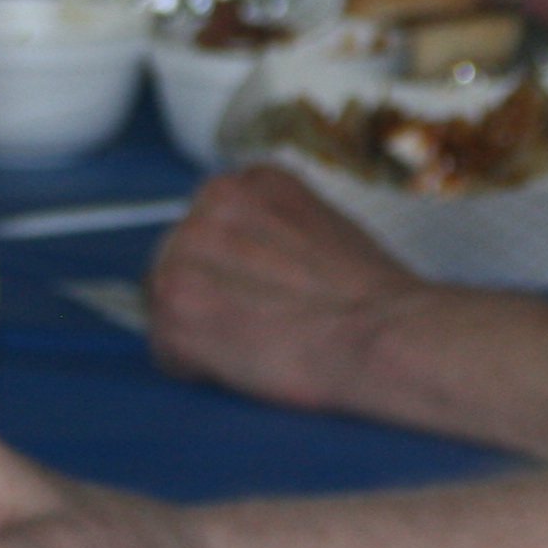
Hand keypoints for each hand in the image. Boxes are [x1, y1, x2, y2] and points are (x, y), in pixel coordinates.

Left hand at [147, 166, 431, 412]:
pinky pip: (166, 347)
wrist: (381, 335)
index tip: (259, 293)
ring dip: (199, 330)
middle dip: (209, 295)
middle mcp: (210, 203)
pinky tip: (243, 363)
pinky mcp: (176, 307)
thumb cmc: (369, 295)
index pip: (209, 228)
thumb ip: (271, 228)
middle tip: (258, 324)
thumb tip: (249, 257)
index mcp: (249, 182)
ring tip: (254, 343)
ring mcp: (187, 252)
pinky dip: (195, 366)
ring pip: (167, 302)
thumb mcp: (321, 226)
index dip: (231, 271)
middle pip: (179, 259)